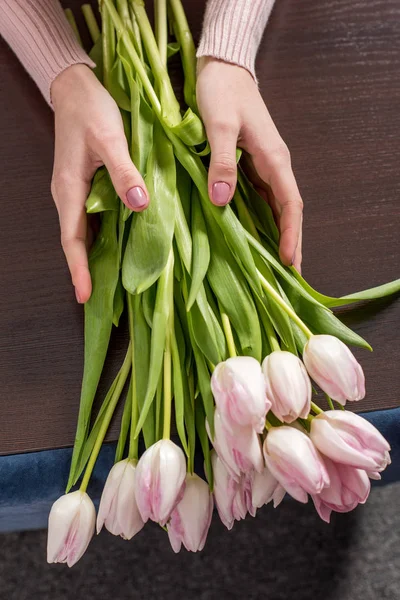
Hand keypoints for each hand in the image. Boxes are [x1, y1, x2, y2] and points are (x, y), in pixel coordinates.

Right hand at [51, 64, 148, 302]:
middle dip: (86, 270)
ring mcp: (76, 191)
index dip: (79, 269)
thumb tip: (139, 205)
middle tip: (101, 299)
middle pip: (76, 241)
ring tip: (110, 281)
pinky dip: (103, 236)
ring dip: (95, 256)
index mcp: (69, 189)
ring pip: (85, 232)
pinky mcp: (86, 185)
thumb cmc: (91, 110)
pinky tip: (118, 245)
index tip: (85, 295)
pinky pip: (93, 218)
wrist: (76, 87)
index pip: (72, 239)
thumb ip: (124, 172)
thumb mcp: (110, 138)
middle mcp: (68, 196)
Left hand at [196, 57, 302, 271]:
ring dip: (277, 235)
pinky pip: (260, 200)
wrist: (222, 69)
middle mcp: (274, 166)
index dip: (291, 235)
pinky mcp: (250, 166)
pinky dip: (261, 221)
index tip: (289, 262)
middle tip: (288, 277)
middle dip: (291, 243)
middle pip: (288, 212)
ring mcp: (263, 167)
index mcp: (274, 159)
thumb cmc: (222, 92)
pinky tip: (253, 237)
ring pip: (275, 208)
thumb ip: (222, 162)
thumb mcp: (219, 125)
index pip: (291, 205)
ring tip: (274, 266)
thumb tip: (222, 201)